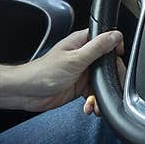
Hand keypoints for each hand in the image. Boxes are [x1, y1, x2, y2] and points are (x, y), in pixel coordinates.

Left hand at [0, 29, 124, 114]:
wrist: (26, 92)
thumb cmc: (43, 72)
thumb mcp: (75, 59)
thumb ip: (97, 48)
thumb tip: (115, 36)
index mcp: (82, 43)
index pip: (106, 41)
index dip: (115, 50)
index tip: (118, 61)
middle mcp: (83, 57)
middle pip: (108, 65)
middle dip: (111, 79)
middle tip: (110, 87)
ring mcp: (82, 72)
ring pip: (102, 82)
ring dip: (102, 94)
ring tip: (97, 103)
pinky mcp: (79, 87)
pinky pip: (94, 94)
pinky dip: (94, 102)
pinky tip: (89, 107)